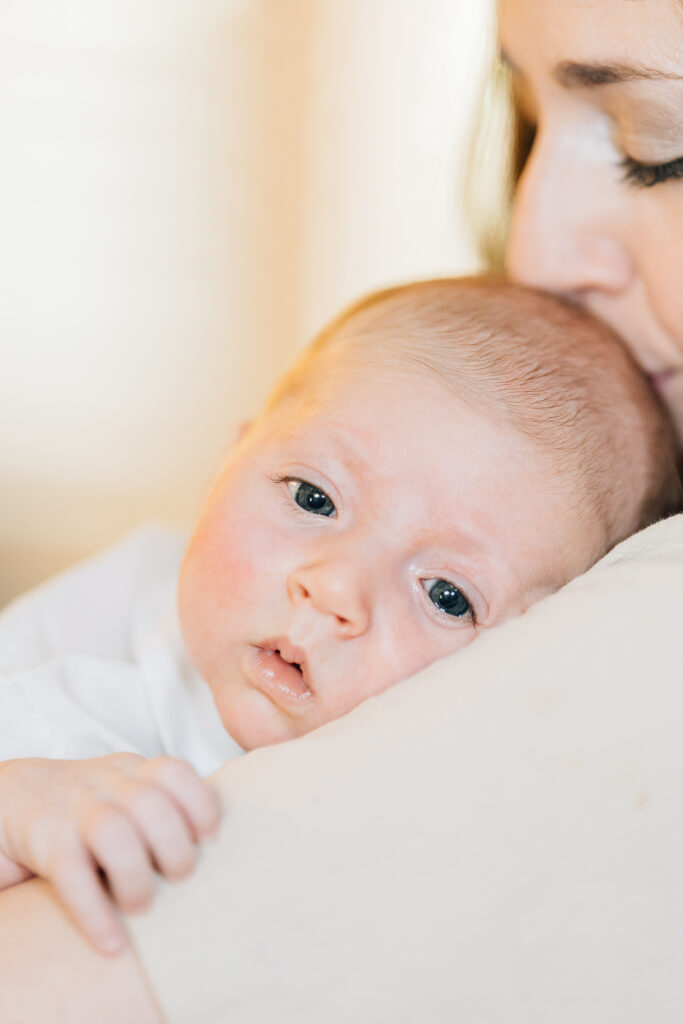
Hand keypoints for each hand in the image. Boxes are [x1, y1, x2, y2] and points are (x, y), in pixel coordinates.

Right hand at [0, 754, 218, 954]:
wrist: (14, 796)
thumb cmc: (89, 805)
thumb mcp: (127, 788)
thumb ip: (165, 806)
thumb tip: (224, 850)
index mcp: (133, 771)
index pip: (173, 771)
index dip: (199, 804)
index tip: (210, 839)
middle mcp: (106, 786)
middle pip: (150, 803)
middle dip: (174, 846)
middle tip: (180, 878)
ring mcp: (74, 811)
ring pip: (113, 832)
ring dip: (135, 876)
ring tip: (143, 907)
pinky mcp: (46, 842)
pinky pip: (72, 876)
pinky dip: (95, 914)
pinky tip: (113, 942)